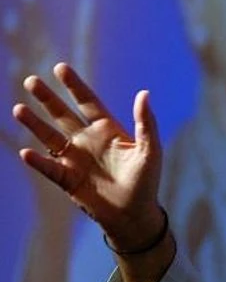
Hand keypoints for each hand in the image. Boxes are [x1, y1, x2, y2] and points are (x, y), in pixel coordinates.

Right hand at [12, 63, 163, 249]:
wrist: (135, 214)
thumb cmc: (146, 180)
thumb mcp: (150, 149)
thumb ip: (146, 122)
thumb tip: (144, 93)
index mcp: (108, 130)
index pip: (87, 102)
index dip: (74, 86)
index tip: (60, 68)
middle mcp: (87, 140)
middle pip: (63, 115)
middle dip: (47, 99)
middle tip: (31, 80)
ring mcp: (75, 159)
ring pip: (49, 137)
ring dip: (34, 124)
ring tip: (18, 108)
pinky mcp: (67, 179)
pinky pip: (49, 167)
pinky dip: (38, 161)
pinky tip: (25, 152)